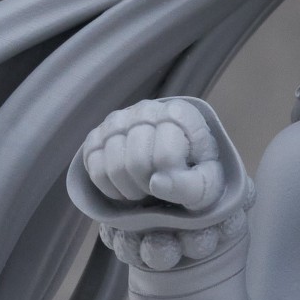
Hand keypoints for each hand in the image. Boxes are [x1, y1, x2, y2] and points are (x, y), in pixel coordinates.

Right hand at [81, 99, 226, 212]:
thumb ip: (189, 186)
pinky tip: (124, 186)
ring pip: (112, 166)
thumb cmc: (194, 173)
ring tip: (142, 188)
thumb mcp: (206, 185)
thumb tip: (157, 183)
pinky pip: (93, 165)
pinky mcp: (97, 133)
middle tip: (157, 189)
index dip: (171, 180)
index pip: (166, 156)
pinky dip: (107, 186)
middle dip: (147, 187)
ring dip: (128, 190)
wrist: (174, 164)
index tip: (178, 181)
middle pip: (136, 162)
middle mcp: (147, 109)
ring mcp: (119, 119)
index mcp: (180, 114)